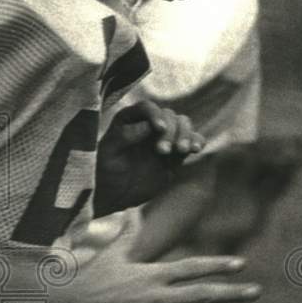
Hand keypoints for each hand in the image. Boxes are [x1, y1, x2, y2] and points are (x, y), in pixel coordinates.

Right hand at [51, 213, 260, 302]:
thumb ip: (129, 233)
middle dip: (231, 294)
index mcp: (152, 275)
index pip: (192, 268)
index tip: (242, 264)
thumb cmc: (89, 278)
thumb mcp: (112, 253)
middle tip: (256, 292)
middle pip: (200, 294)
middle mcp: (155, 297)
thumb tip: (133, 209)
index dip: (217, 264)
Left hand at [95, 100, 205, 214]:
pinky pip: (192, 141)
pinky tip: (195, 150)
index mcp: (130, 120)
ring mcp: (164, 138)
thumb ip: (124, 136)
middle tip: (163, 151)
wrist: (114, 194)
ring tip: (181, 151)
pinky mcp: (176, 153)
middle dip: (170, 130)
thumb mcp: (108, 154)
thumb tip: (147, 126)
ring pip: (183, 125)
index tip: (158, 128)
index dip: (155, 114)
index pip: (147, 108)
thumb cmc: (105, 172)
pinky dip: (197, 142)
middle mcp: (149, 125)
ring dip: (186, 135)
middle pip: (169, 116)